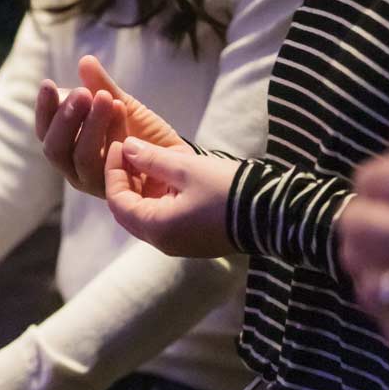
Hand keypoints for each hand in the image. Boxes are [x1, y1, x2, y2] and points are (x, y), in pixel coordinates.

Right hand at [36, 56, 182, 197]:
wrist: (173, 156)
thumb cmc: (141, 132)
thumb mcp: (120, 104)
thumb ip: (101, 86)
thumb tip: (85, 60)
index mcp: (67, 146)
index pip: (45, 130)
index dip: (44, 109)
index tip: (48, 84)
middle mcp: (74, 168)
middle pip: (55, 149)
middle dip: (65, 119)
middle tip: (82, 93)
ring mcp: (94, 182)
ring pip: (81, 156)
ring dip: (91, 125)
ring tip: (104, 98)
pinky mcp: (115, 190)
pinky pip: (109, 164)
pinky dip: (113, 136)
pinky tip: (120, 110)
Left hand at [104, 137, 239, 256]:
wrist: (275, 214)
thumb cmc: (228, 190)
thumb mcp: (187, 168)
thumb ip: (152, 159)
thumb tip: (128, 147)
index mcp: (157, 228)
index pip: (117, 201)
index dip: (113, 171)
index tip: (120, 145)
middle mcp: (163, 242)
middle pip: (128, 211)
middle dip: (124, 180)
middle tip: (128, 152)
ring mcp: (178, 243)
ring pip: (145, 215)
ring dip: (141, 188)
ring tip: (145, 159)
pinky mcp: (193, 239)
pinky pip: (164, 219)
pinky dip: (157, 197)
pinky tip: (165, 176)